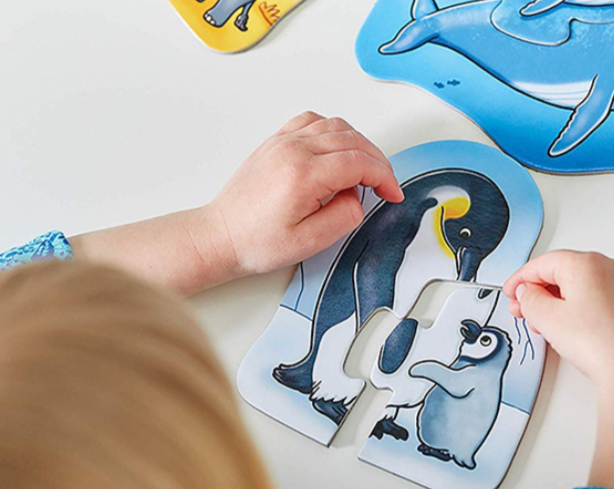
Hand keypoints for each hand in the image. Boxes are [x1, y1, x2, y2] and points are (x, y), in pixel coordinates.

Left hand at [70, 112, 403, 295]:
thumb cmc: (257, 242)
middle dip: (377, 162)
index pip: (359, 162)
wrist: (221, 236)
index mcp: (304, 173)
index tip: (393, 194)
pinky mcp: (275, 142)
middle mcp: (293, 149)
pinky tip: (338, 149)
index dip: (384, 176)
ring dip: (359, 144)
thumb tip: (358, 196)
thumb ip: (344, 216)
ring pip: (336, 125)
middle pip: (352, 140)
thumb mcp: (310, 242)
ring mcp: (283, 141)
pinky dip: (334, 131)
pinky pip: (313, 121)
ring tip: (366, 170)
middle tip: (386, 185)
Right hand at [503, 250, 613, 488]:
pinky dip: (596, 313)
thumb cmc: (599, 344)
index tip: (512, 293)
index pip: (544, 263)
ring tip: (554, 329)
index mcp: (588, 265)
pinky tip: (587, 334)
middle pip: (569, 274)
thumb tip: (529, 293)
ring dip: (568, 304)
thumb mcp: (547, 320)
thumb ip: (530, 300)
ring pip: (592, 289)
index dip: (522, 279)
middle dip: (544, 293)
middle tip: (527, 313)